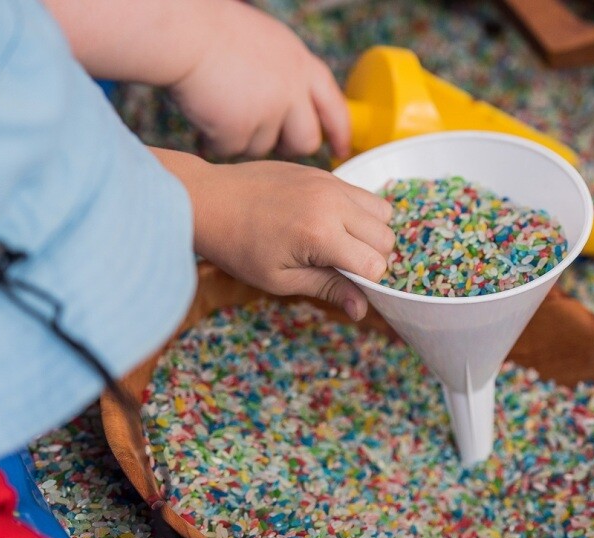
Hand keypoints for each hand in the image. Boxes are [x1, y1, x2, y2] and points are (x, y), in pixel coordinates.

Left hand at [160, 152, 391, 319]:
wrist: (207, 200)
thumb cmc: (238, 247)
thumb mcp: (280, 279)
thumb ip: (327, 288)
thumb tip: (362, 310)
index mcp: (321, 234)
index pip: (376, 263)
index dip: (368, 281)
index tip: (347, 285)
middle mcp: (332, 203)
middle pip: (385, 236)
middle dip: (374, 257)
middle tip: (343, 267)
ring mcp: (329, 182)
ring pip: (382, 211)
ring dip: (371, 232)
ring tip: (342, 244)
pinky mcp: (323, 172)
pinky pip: (361, 192)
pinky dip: (359, 212)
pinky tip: (332, 224)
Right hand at [169, 1, 348, 158]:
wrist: (183, 32)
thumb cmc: (213, 31)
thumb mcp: (268, 45)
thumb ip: (286, 74)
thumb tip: (295, 104)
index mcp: (301, 65)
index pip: (334, 106)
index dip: (340, 131)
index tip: (341, 149)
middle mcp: (292, 89)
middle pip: (306, 141)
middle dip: (287, 145)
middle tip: (263, 135)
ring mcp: (268, 111)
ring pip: (263, 148)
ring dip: (243, 137)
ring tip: (221, 106)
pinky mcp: (241, 129)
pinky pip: (230, 149)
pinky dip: (215, 138)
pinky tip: (204, 113)